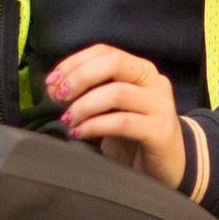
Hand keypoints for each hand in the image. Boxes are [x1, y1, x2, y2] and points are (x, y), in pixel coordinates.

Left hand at [46, 45, 185, 190]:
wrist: (166, 167)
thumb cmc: (133, 137)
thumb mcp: (111, 109)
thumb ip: (90, 93)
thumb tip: (55, 87)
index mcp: (141, 70)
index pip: (105, 51)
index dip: (75, 62)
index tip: (52, 81)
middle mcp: (154, 82)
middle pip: (114, 63)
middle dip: (80, 77)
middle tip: (59, 97)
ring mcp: (160, 105)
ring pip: (117, 93)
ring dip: (84, 106)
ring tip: (67, 120)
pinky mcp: (160, 131)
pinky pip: (122, 122)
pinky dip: (94, 126)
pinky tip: (79, 133)